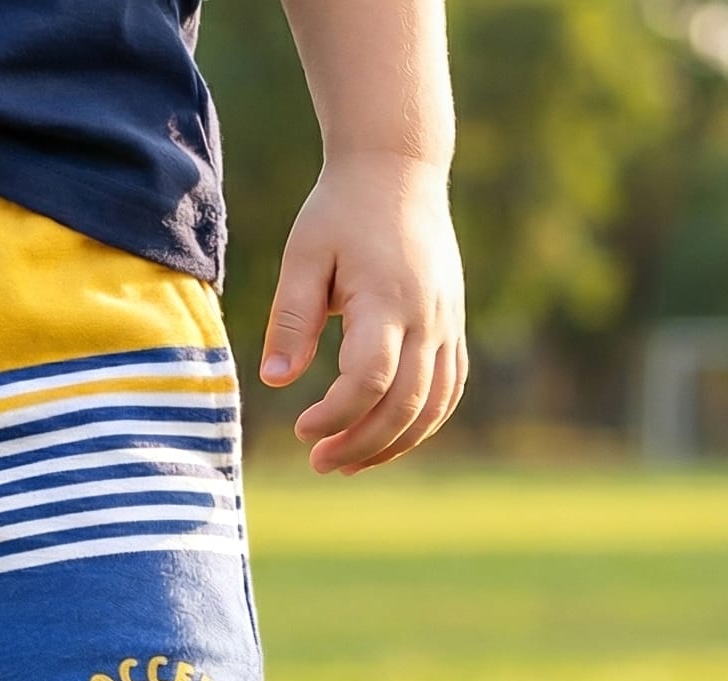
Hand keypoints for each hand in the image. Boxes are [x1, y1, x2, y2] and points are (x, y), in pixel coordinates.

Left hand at [259, 156, 465, 474]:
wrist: (399, 168)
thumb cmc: (341, 211)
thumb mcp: (303, 257)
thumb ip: (291, 319)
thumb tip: (275, 381)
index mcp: (387, 300)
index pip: (370, 380)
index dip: (337, 415)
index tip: (301, 430)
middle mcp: (427, 316)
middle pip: (405, 404)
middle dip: (361, 445)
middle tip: (318, 462)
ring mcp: (446, 322)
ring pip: (433, 405)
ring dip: (392, 445)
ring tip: (346, 464)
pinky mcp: (452, 325)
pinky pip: (448, 388)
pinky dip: (420, 423)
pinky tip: (383, 441)